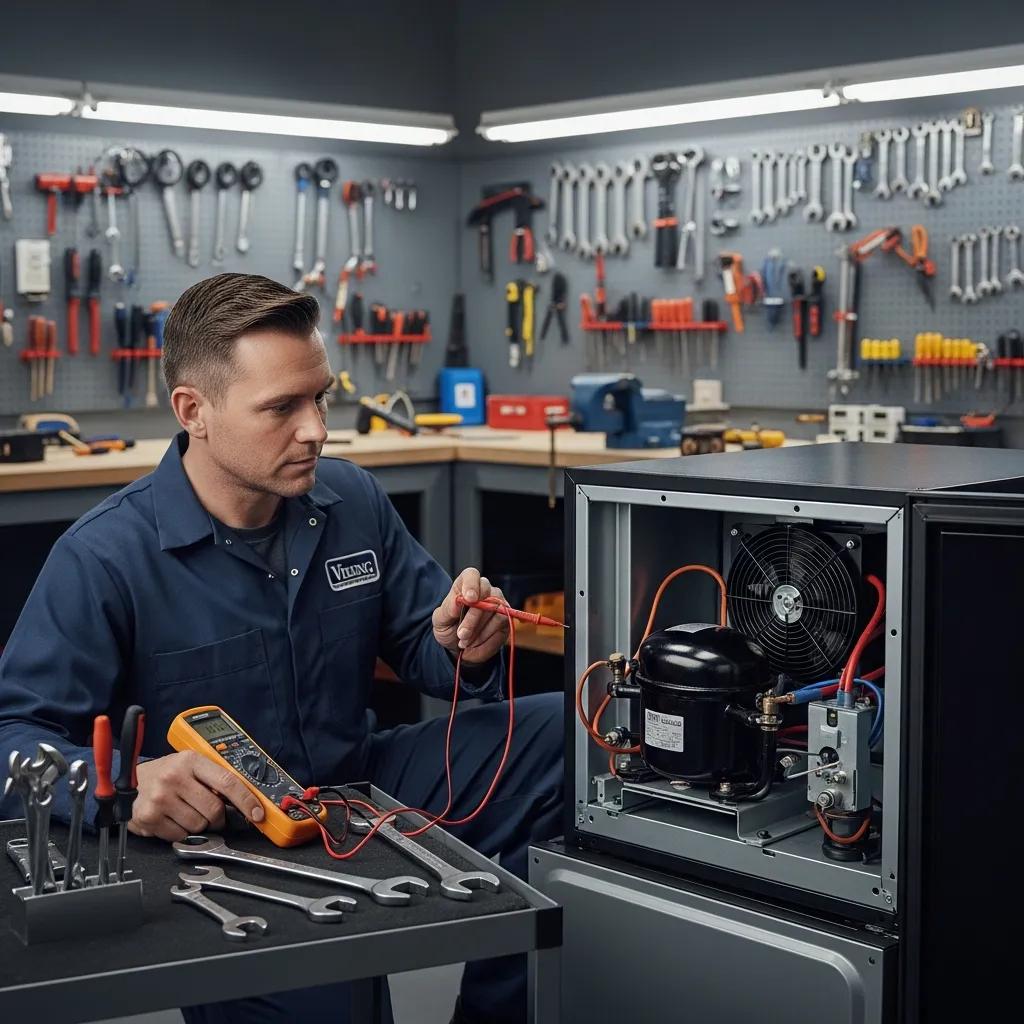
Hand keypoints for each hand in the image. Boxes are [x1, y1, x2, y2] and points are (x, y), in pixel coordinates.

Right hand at [129, 751, 264, 841]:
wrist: (129, 781)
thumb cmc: (166, 773)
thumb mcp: (190, 765)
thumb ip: (214, 777)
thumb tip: (246, 798)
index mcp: (191, 761)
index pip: (227, 782)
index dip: (246, 800)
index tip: (257, 813)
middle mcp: (174, 777)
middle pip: (214, 810)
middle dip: (218, 818)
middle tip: (211, 814)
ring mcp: (160, 798)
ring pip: (198, 826)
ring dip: (198, 825)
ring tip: (186, 811)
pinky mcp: (148, 817)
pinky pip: (179, 836)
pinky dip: (181, 833)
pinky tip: (173, 819)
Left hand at [432, 567, 508, 665]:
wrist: (459, 647)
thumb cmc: (449, 628)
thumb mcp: (440, 621)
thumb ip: (447, 610)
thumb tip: (457, 601)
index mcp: (465, 585)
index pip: (471, 575)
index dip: (471, 584)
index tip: (469, 599)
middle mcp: (484, 590)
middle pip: (485, 592)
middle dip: (473, 616)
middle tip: (462, 634)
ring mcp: (497, 603)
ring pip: (495, 609)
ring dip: (479, 629)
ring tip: (465, 641)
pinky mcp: (506, 617)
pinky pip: (502, 621)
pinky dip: (487, 635)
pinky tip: (476, 643)